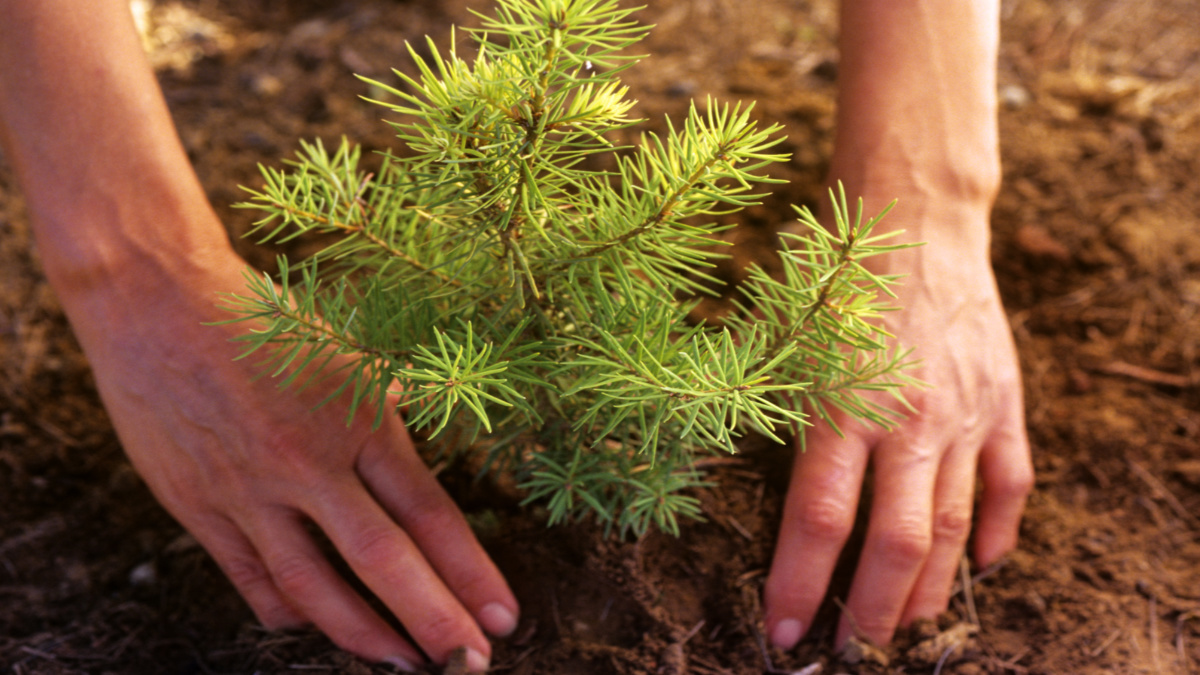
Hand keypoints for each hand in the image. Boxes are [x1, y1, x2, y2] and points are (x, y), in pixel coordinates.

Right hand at [64, 251, 516, 671]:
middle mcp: (310, 460)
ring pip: (314, 584)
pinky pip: (249, 576)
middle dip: (434, 619)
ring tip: (402, 665)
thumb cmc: (260, 319)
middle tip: (470, 664)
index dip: (469, 570)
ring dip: (363, 634)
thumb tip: (414, 448)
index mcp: (358, 418)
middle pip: (383, 559)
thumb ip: (382, 407)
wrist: (155, 299)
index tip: (503, 616)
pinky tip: (310, 629)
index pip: (429, 512)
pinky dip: (285, 609)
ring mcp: (250, 489)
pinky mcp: (197, 505)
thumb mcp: (343, 351)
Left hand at [762, 197, 1033, 648]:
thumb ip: (789, 427)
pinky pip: (1010, 489)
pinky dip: (997, 537)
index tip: (784, 632)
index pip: (819, 521)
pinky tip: (979, 569)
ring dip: (926, 592)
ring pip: (952, 531)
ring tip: (901, 627)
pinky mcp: (1003, 404)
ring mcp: (963, 415)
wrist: (915, 221)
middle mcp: (905, 419)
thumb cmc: (836, 284)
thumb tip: (782, 507)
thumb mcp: (790, 349)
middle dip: (871, 611)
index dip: (800, 585)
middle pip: (894, 545)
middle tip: (852, 648)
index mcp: (840, 405)